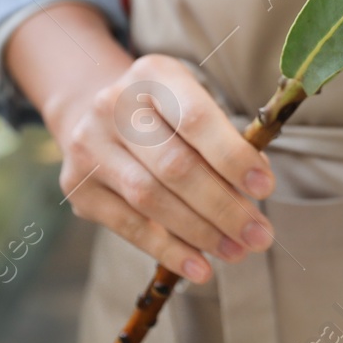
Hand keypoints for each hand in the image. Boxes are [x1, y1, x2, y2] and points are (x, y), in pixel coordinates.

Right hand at [49, 53, 276, 283]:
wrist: (90, 109)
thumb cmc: (162, 112)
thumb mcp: (190, 102)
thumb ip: (222, 140)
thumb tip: (255, 190)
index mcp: (152, 75)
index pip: (195, 118)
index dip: (232, 157)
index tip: (266, 188)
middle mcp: (113, 105)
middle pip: (175, 165)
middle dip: (223, 206)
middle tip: (259, 235)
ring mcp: (89, 145)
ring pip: (150, 198)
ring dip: (200, 232)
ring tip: (237, 251)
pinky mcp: (76, 185)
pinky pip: (128, 225)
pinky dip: (168, 250)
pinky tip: (199, 267)